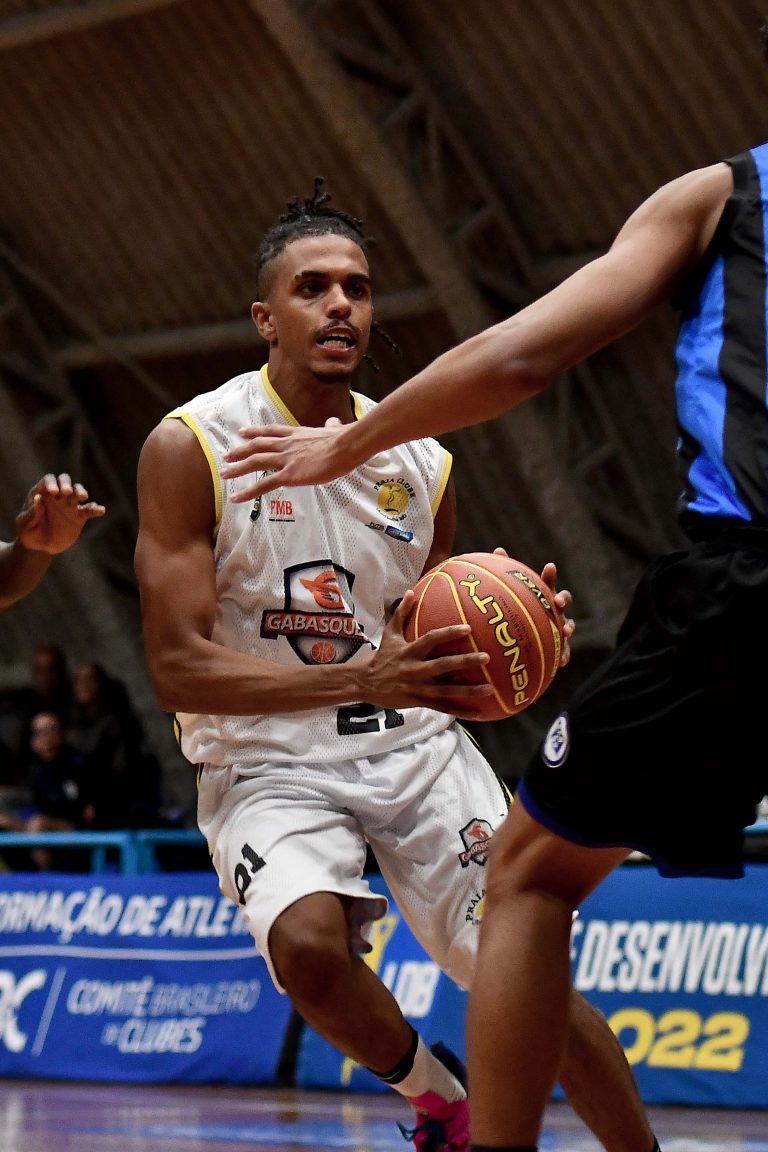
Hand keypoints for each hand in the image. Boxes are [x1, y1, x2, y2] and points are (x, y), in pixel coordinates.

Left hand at [15, 474, 105, 555]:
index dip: (51, 483)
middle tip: (67, 492)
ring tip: (83, 497)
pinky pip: (89, 510)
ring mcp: (69, 505)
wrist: (40, 547)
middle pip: (65, 481)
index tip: (53, 492)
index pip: (48, 480)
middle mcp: (57, 496)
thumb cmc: (28, 533)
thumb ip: (32, 513)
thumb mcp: (24, 524)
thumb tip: (39, 498)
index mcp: (42, 493)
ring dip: (81, 491)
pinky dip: (95, 509)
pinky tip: (100, 510)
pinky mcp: (79, 517)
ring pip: (78, 492)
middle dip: (67, 484)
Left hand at [221, 418, 359, 501]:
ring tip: (223, 474)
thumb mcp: (336, 428)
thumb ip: (331, 426)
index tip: (243, 432)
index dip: (255, 432)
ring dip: (237, 468)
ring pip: (255, 462)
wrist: (345, 446)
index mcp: (297, 434)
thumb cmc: (344, 439)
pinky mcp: (289, 475)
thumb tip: (334, 422)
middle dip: (240, 451)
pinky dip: (248, 492)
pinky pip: (264, 485)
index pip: (271, 431)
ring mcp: (286, 459)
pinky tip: (236, 497)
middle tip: (226, 456)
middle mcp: (287, 445)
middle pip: (257, 446)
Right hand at [358, 591, 494, 719]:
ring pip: (446, 691)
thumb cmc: (383, 656)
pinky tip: (479, 713)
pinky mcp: (420, 701)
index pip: (431, 639)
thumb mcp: (389, 634)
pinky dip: (461, 711)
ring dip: (469, 691)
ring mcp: (418, 687)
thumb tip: (410, 591)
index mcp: (410, 651)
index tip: (468, 629)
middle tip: (486, 657)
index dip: (449, 634)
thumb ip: (401, 613)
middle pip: (443, 665)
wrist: (366, 683)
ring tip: (490, 689)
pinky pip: (443, 708)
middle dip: (464, 662)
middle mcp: (415, 669)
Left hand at [492, 548, 574, 667]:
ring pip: (569, 625)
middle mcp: (554, 609)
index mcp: (543, 596)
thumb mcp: (510, 596)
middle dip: (563, 599)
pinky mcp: (560, 646)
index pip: (548, 583)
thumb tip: (498, 549)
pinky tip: (561, 662)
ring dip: (569, 626)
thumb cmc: (519, 613)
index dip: (550, 575)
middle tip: (557, 601)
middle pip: (564, 600)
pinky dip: (565, 655)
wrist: (524, 642)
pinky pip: (565, 651)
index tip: (549, 567)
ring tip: (566, 630)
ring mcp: (559, 627)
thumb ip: (505, 574)